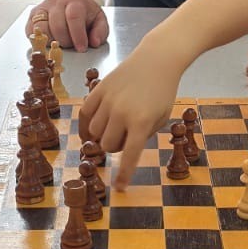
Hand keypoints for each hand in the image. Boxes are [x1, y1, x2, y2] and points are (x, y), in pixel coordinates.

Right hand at [26, 0, 108, 51]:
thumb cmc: (84, 12)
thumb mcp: (99, 19)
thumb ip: (101, 31)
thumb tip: (95, 42)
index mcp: (75, 2)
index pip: (74, 17)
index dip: (77, 35)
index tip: (81, 48)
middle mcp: (57, 3)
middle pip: (57, 25)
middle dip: (65, 41)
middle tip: (71, 44)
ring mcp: (43, 8)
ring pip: (42, 28)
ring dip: (51, 41)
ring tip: (59, 42)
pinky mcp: (33, 15)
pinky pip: (31, 30)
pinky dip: (38, 40)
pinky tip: (48, 40)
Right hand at [78, 38, 184, 190]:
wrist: (156, 60)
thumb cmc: (162, 91)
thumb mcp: (161, 118)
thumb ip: (143, 136)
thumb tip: (120, 149)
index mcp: (141, 122)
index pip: (130, 156)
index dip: (124, 175)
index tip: (119, 188)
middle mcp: (122, 113)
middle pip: (107, 145)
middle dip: (114, 146)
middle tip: (124, 137)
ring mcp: (108, 101)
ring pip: (94, 132)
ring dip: (102, 135)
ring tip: (114, 126)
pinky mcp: (98, 90)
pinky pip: (85, 115)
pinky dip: (86, 125)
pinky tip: (90, 129)